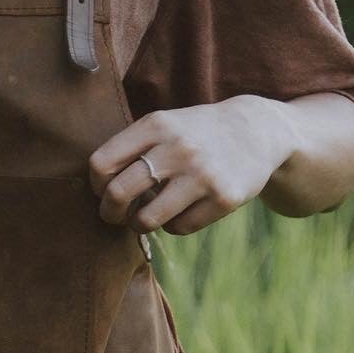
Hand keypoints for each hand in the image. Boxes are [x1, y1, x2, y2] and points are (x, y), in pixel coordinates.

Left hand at [87, 96, 294, 235]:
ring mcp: (202, 175)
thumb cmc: (195, 133)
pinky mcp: (223, 199)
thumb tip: (96, 188)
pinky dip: (173, 225)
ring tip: (145, 216)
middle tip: (113, 215)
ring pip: (146, 219)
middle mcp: (178, 148)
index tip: (103, 190)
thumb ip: (130, 147)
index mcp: (156, 125)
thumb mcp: (164, 125)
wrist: (257, 131)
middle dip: (109, 212)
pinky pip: (178, 228)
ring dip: (139, 224)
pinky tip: (181, 210)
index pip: (102, 163)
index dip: (96, 184)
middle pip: (118, 193)